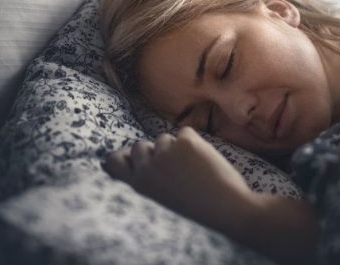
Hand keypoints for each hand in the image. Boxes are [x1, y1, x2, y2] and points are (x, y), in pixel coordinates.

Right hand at [103, 127, 255, 228]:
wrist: (225, 208)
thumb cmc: (195, 204)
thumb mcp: (160, 196)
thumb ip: (146, 176)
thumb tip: (134, 151)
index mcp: (139, 185)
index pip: (114, 161)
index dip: (123, 156)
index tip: (132, 158)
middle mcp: (147, 168)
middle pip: (140, 146)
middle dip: (155, 152)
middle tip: (175, 169)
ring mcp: (166, 153)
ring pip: (163, 139)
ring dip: (176, 148)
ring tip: (191, 170)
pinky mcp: (185, 142)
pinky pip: (185, 132)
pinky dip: (194, 142)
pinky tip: (203, 160)